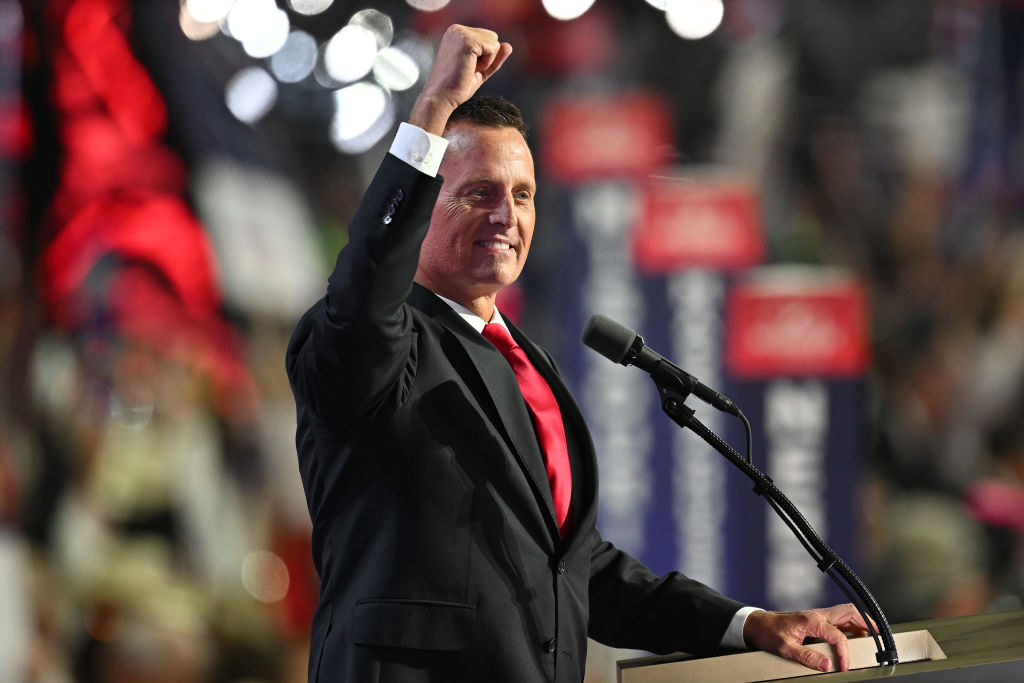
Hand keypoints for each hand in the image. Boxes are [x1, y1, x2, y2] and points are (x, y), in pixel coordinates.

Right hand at [410, 25, 512, 134]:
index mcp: (456, 33)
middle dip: (487, 58)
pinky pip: (493, 48)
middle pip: (493, 38)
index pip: (487, 39)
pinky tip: (470, 69)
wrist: (441, 98)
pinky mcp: (467, 40)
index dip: (484, 58)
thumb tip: (508, 45)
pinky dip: (486, 63)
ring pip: (494, 42)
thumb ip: (494, 57)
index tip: (466, 68)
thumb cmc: (457, 87)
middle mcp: (457, 29)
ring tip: (468, 70)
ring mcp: (461, 33)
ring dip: (486, 61)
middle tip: (467, 70)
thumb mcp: (480, 69)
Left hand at [742, 604, 870, 672]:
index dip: (845, 653)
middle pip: (849, 612)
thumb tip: (827, 665)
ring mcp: (816, 616)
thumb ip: (807, 657)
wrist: (756, 625)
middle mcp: (817, 615)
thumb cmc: (768, 633)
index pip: (838, 636)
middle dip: (866, 623)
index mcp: (812, 620)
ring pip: (845, 614)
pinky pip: (837, 620)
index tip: (845, 666)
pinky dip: (849, 626)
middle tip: (878, 635)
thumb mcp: (785, 648)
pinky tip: (853, 636)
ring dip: (859, 623)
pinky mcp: (814, 620)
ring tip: (870, 636)